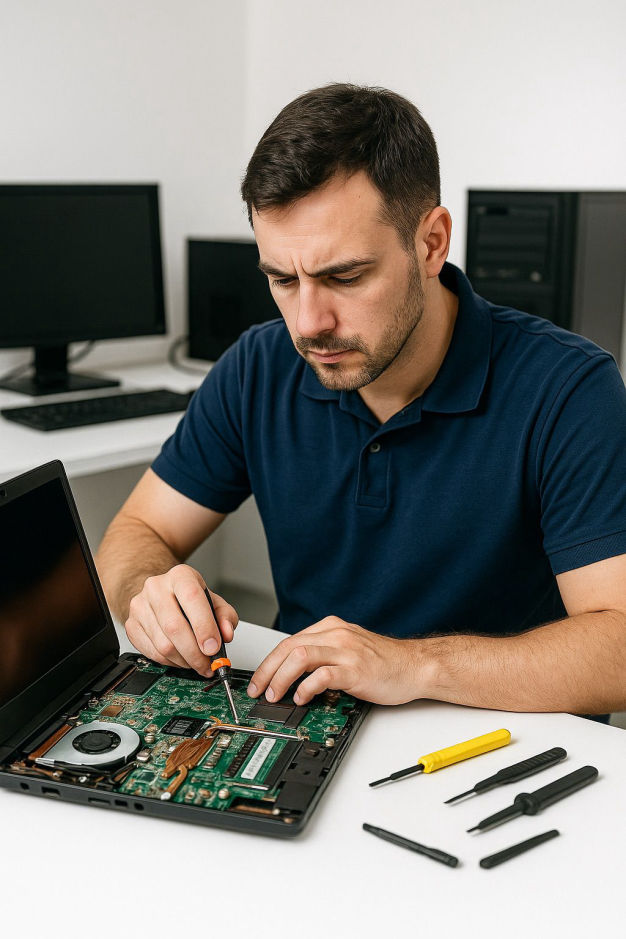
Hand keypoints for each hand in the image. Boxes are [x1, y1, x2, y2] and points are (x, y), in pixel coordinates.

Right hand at [124, 564, 237, 674]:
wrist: (161, 594)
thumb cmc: (189, 599)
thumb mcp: (214, 602)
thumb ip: (226, 617)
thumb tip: (226, 634)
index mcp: (180, 576)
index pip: (192, 598)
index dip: (204, 627)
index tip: (213, 648)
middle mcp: (156, 587)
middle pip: (174, 627)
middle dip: (195, 653)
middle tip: (207, 665)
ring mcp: (140, 606)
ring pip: (163, 645)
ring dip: (184, 661)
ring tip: (196, 662)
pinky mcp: (131, 625)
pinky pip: (152, 653)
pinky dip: (170, 662)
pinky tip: (180, 659)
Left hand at [247, 616, 419, 705]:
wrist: (416, 666)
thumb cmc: (384, 662)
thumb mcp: (348, 648)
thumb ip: (324, 654)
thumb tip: (293, 674)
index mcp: (331, 627)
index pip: (289, 641)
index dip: (269, 662)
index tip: (259, 679)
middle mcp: (337, 634)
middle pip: (289, 647)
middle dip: (267, 671)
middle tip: (258, 690)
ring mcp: (346, 651)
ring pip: (300, 657)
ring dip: (281, 678)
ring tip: (275, 695)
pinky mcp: (356, 669)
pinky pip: (322, 675)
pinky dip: (306, 687)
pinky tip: (302, 697)